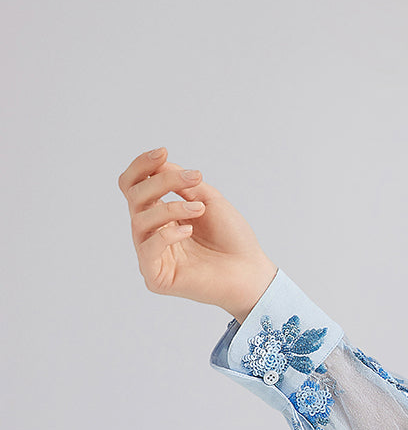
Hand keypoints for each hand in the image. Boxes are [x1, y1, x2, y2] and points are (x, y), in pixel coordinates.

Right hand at [118, 146, 278, 319]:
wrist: (251, 271)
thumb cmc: (232, 238)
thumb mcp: (207, 199)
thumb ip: (180, 182)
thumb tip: (156, 165)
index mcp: (160, 214)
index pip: (134, 186)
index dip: (142, 166)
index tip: (162, 152)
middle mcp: (151, 232)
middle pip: (135, 197)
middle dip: (162, 182)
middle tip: (194, 179)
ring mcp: (151, 255)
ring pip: (140, 220)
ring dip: (172, 208)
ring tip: (201, 209)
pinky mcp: (155, 277)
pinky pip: (148, 248)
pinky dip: (167, 234)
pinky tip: (189, 231)